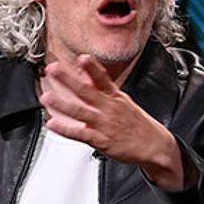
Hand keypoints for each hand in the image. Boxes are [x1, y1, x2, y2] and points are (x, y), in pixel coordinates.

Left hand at [39, 55, 189, 189]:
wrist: (156, 146)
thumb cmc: (138, 124)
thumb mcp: (123, 100)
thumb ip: (102, 86)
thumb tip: (88, 71)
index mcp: (116, 98)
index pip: (103, 79)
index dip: (93, 68)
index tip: (82, 57)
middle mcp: (109, 109)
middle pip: (87, 92)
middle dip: (69, 80)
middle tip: (54, 69)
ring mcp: (105, 125)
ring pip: (81, 112)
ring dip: (63, 104)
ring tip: (47, 97)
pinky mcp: (102, 141)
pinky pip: (81, 134)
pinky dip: (66, 129)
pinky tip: (53, 124)